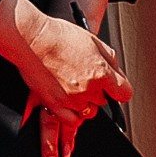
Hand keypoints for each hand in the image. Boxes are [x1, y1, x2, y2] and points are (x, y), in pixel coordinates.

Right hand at [0, 0, 127, 156]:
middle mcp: (89, 88)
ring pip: (88, 111)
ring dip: (84, 102)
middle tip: (84, 77)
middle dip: (98, 91)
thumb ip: (111, 60)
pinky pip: (72, 120)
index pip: (124, 93)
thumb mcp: (93, 40)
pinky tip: (68, 102)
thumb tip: (118, 74)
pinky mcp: (55, 105)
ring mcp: (72, 99)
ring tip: (73, 86)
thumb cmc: (58, 36)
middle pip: (103, 101)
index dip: (119, 89)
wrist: (32, 39)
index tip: (115, 88)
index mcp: (102, 72)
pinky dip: (73, 114)